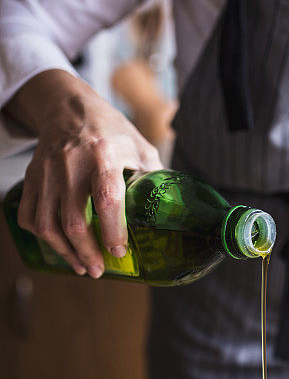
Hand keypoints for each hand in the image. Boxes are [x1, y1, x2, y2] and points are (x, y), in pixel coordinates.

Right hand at [8, 69, 162, 277]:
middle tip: (99, 270)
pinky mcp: (32, 177)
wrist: (69, 108)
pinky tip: (58, 246)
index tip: (119, 251)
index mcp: (105, 154)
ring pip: (47, 223)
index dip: (113, 230)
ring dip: (64, 251)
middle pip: (73, 220)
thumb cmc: (111, 130)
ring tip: (81, 266)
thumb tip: (170, 210)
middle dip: (87, 251)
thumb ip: (152, 177)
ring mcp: (47, 171)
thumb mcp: (139, 146)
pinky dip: (42, 237)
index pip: (107, 198)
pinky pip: (29, 215)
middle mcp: (72, 163)